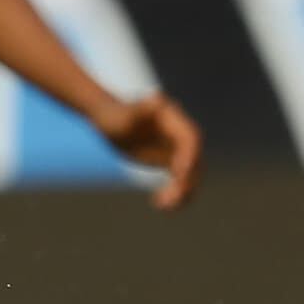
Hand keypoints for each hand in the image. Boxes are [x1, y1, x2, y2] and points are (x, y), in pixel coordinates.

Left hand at [90, 89, 202, 210]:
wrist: (109, 120)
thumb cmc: (115, 114)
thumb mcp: (125, 114)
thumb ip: (141, 109)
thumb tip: (158, 98)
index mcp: (174, 120)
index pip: (191, 139)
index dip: (190, 156)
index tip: (180, 174)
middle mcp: (180, 135)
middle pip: (194, 160)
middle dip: (184, 181)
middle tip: (167, 198)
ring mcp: (177, 149)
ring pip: (189, 175)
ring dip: (181, 193)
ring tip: (163, 206)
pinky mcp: (170, 161)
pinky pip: (179, 181)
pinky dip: (175, 194)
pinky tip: (161, 205)